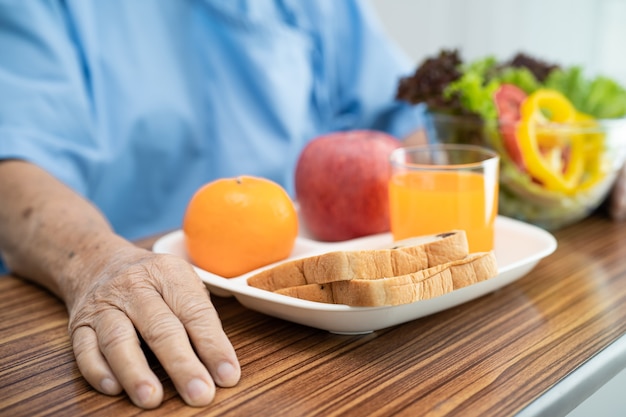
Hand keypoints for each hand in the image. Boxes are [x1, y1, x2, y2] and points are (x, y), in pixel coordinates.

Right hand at [67, 247, 239, 408]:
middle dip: (182, 364)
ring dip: (136, 372)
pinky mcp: (79, 325)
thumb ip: (200, 318)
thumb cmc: (152, 282)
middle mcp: (135, 287)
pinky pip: (85, 350)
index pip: (195, 312)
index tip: (227, 376)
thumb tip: (220, 365)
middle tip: (200, 393)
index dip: (213, 346)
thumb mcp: (182, 283)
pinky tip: (114, 389)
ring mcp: (104, 305)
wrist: (96, 261)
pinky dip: (98, 371)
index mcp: (169, 274)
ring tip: (153, 399)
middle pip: (160, 328)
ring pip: (119, 339)